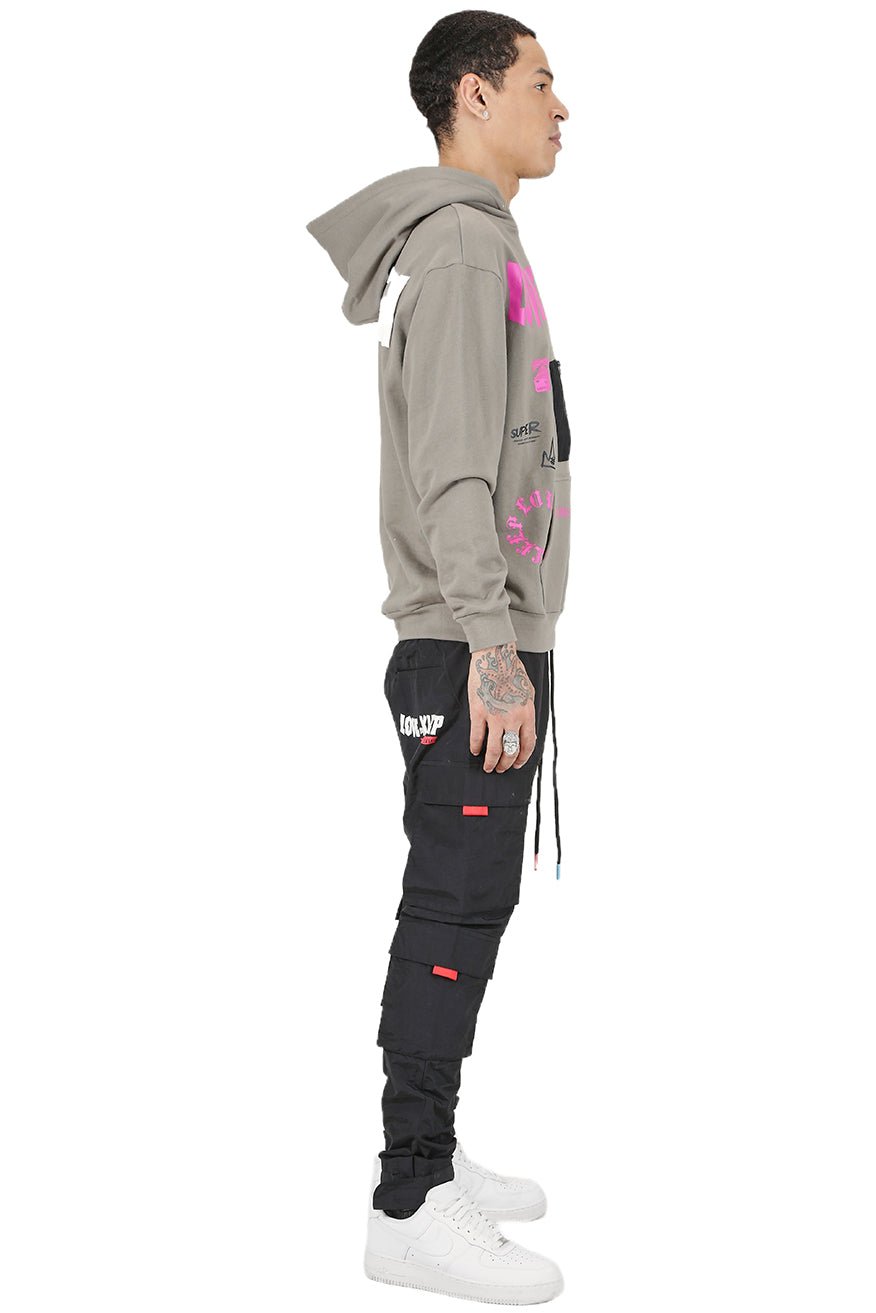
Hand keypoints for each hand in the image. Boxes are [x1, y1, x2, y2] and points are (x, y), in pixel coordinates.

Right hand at [468, 642, 536, 771]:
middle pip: (511, 751)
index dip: (522, 758)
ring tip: (488, 767)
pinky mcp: (478, 712)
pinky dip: (475, 747)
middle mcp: (512, 719)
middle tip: (501, 768)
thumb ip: (527, 714)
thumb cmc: (513, 672)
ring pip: (494, 749)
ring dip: (491, 762)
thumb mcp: (529, 694)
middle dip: (506, 764)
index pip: (528, 745)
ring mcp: (495, 717)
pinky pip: (477, 736)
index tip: (517, 764)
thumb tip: (527, 732)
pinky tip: (474, 751)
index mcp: (527, 714)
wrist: (495, 658)